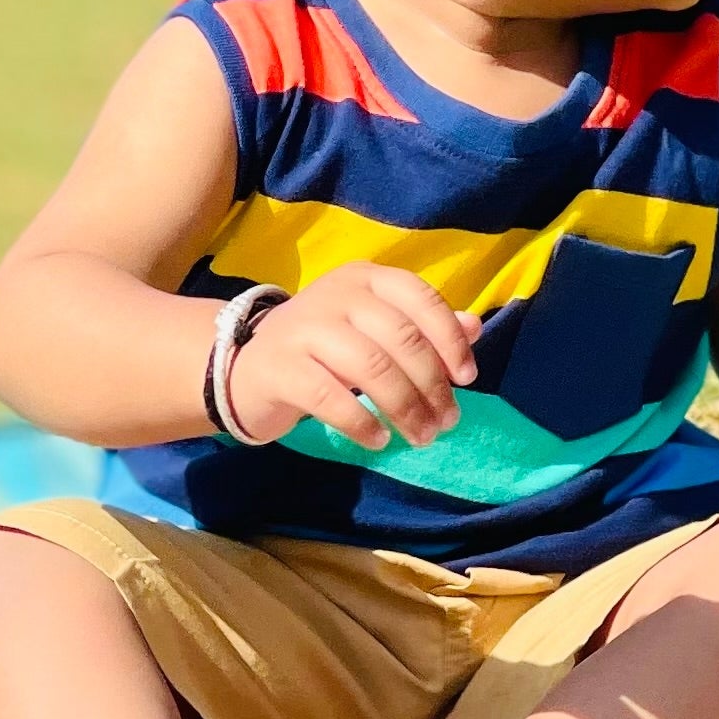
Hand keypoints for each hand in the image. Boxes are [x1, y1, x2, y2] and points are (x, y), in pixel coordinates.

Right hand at [222, 264, 479, 449]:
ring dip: (405, 408)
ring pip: (371, 368)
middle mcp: (336, 295)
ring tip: (421, 436)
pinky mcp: (280, 367)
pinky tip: (378, 440)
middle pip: (401, 338)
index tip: (466, 378)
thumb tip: (474, 328)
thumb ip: (421, 326)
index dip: (449, 339)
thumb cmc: (322, 347)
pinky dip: (362, 422)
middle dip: (432, 384)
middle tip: (447, 421)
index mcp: (365, 278)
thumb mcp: (372, 327)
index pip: (420, 298)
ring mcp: (304, 329)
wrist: (244, 365)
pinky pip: (331, 398)